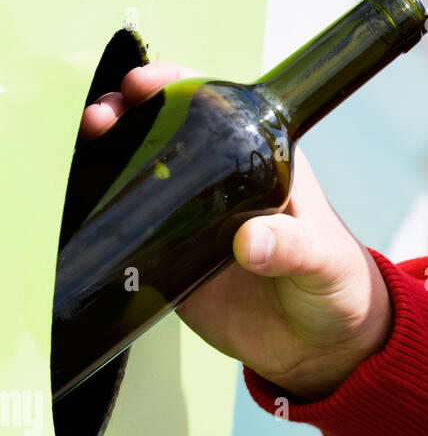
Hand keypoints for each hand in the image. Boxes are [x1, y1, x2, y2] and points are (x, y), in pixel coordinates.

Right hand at [79, 63, 392, 398]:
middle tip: (101, 121)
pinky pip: (133, 238)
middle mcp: (221, 185)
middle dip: (124, 117)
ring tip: (81, 150)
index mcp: (262, 161)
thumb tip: (249, 243)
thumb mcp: (323, 258)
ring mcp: (193, 224)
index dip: (174, 86)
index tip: (142, 85)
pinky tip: (81, 209)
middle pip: (162, 132)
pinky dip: (106, 222)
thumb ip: (291, 247)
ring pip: (140, 178)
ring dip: (105, 161)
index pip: (214, 105)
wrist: (322, 350)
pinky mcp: (174, 265)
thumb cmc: (338, 286)